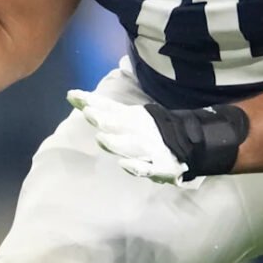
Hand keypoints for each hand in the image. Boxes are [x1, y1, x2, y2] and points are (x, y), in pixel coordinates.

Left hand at [67, 89, 189, 184]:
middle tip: (88, 112)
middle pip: (118, 125)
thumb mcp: (130, 116)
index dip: (91, 101)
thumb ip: (105, 110)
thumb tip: (77, 98)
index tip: (72, 95)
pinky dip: (136, 167)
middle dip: (103, 119)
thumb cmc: (152, 130)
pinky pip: (146, 168)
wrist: (190, 144)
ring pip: (130, 146)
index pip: (108, 107)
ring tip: (101, 138)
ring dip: (116, 142)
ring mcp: (148, 149)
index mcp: (132, 117)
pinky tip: (124, 164)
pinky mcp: (158, 167)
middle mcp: (138, 130)